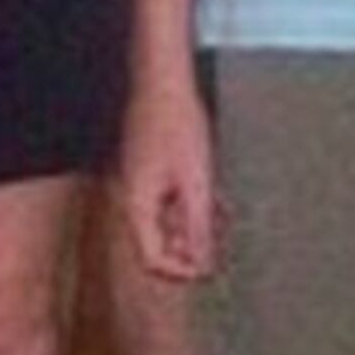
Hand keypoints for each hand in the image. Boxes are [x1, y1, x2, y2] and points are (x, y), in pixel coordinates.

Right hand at [117, 85, 221, 279]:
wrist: (163, 82)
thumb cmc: (176, 122)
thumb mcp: (197, 181)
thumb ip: (199, 226)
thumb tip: (203, 263)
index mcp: (138, 206)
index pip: (152, 259)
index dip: (181, 272)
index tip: (207, 270)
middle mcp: (134, 198)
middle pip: (157, 244)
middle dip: (189, 250)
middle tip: (218, 247)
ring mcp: (140, 183)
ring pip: (165, 222)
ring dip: (193, 227)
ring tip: (221, 220)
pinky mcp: (149, 169)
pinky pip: (168, 201)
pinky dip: (190, 206)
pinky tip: (212, 198)